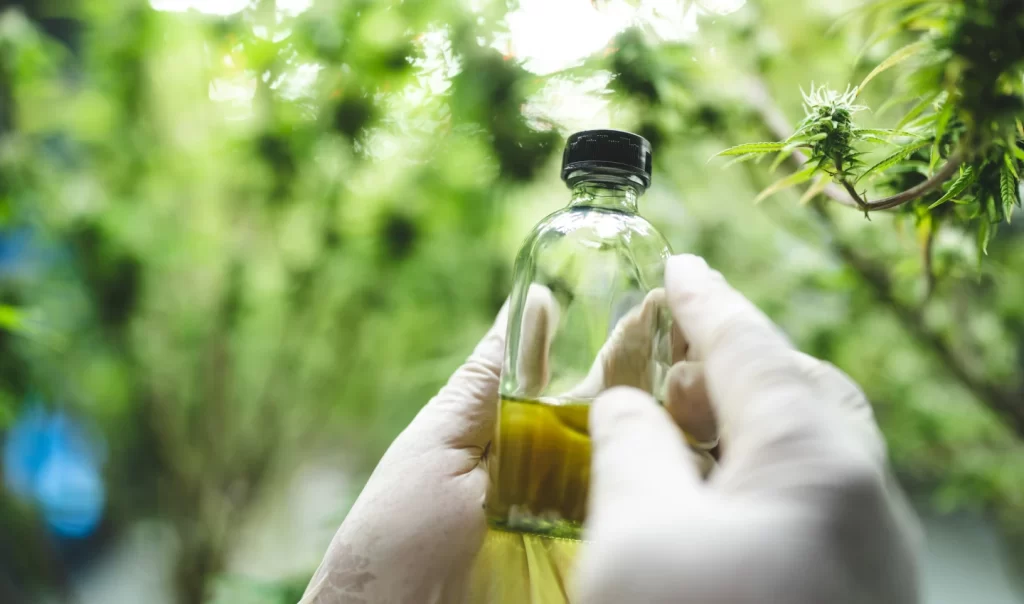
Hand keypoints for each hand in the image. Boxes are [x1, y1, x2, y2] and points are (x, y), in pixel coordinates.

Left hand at [300, 281, 715, 602]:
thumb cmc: (402, 534)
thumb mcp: (438, 445)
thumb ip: (487, 381)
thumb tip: (530, 302)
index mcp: (535, 438)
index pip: (594, 379)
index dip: (626, 340)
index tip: (652, 296)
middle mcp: (577, 473)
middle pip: (641, 414)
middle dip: (672, 369)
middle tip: (694, 326)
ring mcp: (601, 517)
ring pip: (664, 459)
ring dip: (688, 416)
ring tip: (699, 372)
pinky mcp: (617, 558)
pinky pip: (663, 519)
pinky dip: (687, 481)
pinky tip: (705, 440)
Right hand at [577, 254, 920, 603]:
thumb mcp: (635, 536)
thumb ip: (628, 448)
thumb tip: (625, 406)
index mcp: (815, 461)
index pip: (751, 349)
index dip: (705, 304)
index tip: (681, 268)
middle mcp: (865, 496)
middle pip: (804, 389)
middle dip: (739, 361)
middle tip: (677, 364)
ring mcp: (871, 548)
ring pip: (814, 447)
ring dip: (748, 421)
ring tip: (684, 433)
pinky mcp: (858, 588)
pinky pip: (816, 500)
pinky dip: (762, 473)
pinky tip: (713, 500)